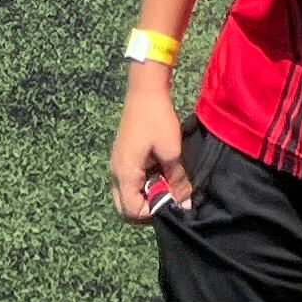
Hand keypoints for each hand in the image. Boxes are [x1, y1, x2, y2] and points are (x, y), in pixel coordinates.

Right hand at [109, 67, 184, 221]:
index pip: (132, 211)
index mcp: (124, 173)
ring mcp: (116, 164)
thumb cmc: (157, 119)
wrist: (145, 89)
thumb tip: (186, 203)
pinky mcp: (122, 157)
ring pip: (127, 194)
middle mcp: (115, 172)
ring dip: (145, 194)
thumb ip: (177, 181)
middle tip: (166, 196)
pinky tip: (159, 171)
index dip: (153, 212)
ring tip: (165, 182)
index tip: (171, 201)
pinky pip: (129, 181)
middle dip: (147, 207)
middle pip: (125, 207)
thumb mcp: (172, 151)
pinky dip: (143, 184)